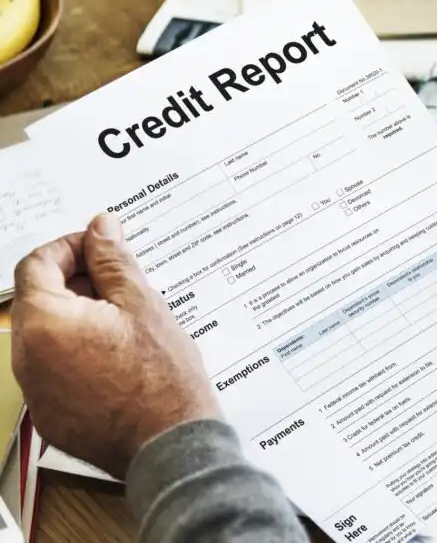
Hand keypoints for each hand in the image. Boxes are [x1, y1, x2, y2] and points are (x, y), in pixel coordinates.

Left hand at [11, 213, 220, 478]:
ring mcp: (36, 390)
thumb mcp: (143, 304)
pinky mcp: (50, 414)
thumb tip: (101, 229)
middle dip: (77, 283)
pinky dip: (79, 353)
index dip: (70, 247)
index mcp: (46, 323)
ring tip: (127, 323)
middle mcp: (28, 358)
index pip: (36, 264)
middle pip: (39, 300)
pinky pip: (55, 369)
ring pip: (48, 335)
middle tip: (122, 285)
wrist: (171, 445)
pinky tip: (120, 357)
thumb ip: (114, 261)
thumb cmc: (163, 379)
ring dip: (80, 318)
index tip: (100, 248)